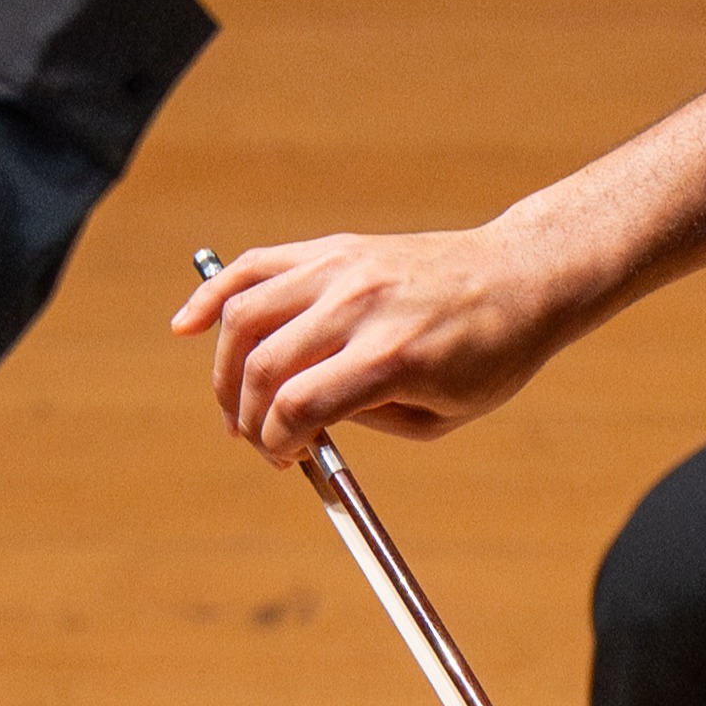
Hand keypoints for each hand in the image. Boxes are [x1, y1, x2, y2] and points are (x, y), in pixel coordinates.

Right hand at [175, 226, 594, 460]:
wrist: (519, 277)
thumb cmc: (490, 354)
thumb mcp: (440, 413)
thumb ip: (365, 422)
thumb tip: (298, 423)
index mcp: (391, 356)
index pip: (299, 405)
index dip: (276, 442)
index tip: (284, 458)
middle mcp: (359, 306)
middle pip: (265, 366)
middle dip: (246, 415)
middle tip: (254, 439)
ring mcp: (343, 269)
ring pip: (246, 315)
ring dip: (224, 367)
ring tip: (230, 401)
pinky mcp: (335, 248)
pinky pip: (257, 266)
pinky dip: (214, 294)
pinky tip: (186, 325)